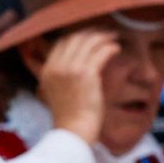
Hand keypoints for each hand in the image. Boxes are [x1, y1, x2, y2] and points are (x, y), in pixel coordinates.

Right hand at [36, 28, 118, 144]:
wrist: (73, 129)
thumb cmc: (68, 114)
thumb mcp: (53, 91)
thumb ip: (57, 75)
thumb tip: (67, 64)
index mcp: (47, 70)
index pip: (61, 42)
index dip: (76, 35)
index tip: (89, 35)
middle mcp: (56, 66)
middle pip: (74, 38)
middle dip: (91, 32)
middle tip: (105, 33)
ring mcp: (71, 69)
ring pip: (88, 42)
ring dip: (103, 37)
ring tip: (113, 38)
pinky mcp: (87, 74)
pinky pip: (101, 52)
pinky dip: (110, 47)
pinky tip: (116, 48)